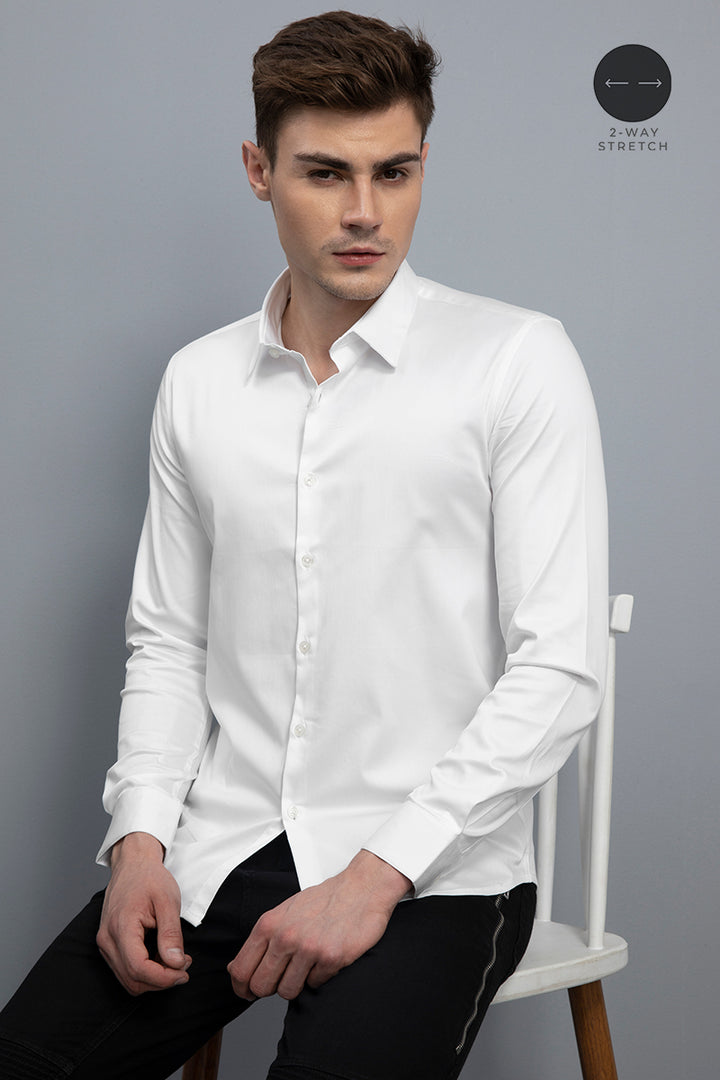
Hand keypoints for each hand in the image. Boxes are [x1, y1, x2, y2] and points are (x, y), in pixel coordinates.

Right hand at [96, 831, 191, 994]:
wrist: (132, 863)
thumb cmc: (150, 878)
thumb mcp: (168, 901)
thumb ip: (171, 934)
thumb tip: (175, 964)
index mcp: (121, 927)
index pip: (139, 969)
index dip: (163, 978)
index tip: (184, 972)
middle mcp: (107, 939)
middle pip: (132, 980)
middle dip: (161, 980)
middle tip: (184, 966)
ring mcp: (104, 943)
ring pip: (127, 979)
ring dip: (153, 978)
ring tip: (175, 961)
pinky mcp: (108, 944)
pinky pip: (124, 969)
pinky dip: (144, 971)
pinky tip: (161, 957)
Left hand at [227, 849, 410, 1000]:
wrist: (361, 888)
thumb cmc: (323, 900)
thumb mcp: (284, 912)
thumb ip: (262, 939)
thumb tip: (234, 969)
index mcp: (269, 925)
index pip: (241, 970)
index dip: (241, 988)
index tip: (248, 992)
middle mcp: (286, 937)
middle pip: (261, 986)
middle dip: (270, 987)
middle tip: (283, 978)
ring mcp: (308, 948)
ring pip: (288, 991)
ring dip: (296, 983)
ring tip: (307, 964)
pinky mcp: (331, 958)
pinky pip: (315, 985)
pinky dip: (319, 976)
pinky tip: (326, 957)